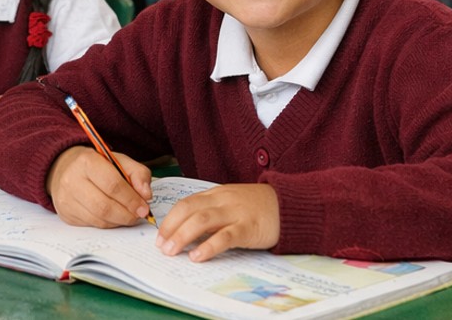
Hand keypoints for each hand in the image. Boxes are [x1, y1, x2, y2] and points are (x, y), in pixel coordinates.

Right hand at [47, 146, 153, 227]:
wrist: (65, 169)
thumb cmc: (97, 166)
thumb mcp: (119, 161)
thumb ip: (138, 173)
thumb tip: (146, 195)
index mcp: (87, 161)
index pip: (113, 185)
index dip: (131, 199)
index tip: (144, 207)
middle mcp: (72, 180)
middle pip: (104, 206)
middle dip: (127, 214)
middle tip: (138, 215)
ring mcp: (66, 198)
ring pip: (99, 219)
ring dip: (119, 221)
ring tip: (128, 215)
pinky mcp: (66, 213)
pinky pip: (92, 225)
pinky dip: (108, 224)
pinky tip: (113, 216)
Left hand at [156, 183, 278, 261]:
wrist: (291, 204)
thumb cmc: (257, 206)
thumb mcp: (230, 203)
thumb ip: (211, 211)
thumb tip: (186, 229)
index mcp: (215, 194)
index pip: (185, 203)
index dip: (170, 219)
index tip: (159, 234)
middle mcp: (222, 201)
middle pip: (188, 210)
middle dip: (170, 227)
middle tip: (161, 245)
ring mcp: (235, 213)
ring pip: (201, 221)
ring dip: (182, 236)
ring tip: (172, 251)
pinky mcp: (248, 228)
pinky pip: (225, 237)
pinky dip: (208, 247)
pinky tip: (197, 256)